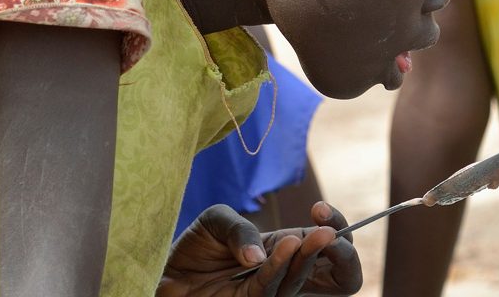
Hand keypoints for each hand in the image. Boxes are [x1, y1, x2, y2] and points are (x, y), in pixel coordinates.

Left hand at [158, 202, 361, 295]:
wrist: (162, 272)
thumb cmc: (194, 246)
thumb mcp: (217, 221)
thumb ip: (240, 229)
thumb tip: (259, 256)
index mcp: (283, 249)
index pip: (321, 243)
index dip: (332, 228)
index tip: (320, 210)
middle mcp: (280, 271)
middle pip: (321, 270)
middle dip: (336, 253)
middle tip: (329, 231)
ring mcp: (265, 290)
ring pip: (297, 281)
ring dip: (308, 258)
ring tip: (313, 235)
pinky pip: (268, 289)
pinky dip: (278, 267)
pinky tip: (287, 246)